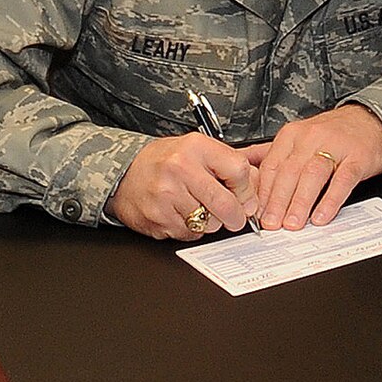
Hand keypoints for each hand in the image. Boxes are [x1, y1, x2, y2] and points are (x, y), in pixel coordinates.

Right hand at [107, 133, 259, 240]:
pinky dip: (190, 229)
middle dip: (236, 217)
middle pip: (226, 204)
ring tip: (197, 208)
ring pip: (210, 223)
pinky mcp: (159, 218)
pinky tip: (180, 214)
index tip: (245, 197)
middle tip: (235, 218)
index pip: (238, 170)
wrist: (123, 173)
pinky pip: (190, 234)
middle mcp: (181, 168)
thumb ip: (226, 164)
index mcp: (195, 147)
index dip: (247, 190)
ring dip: (210, 222)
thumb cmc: (164, 161)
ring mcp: (167, 195)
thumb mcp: (196, 150)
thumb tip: (257, 185)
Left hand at [245, 104, 381, 229]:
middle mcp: (311, 138)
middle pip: (289, 171)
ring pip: (312, 174)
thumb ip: (270, 154)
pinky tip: (322, 216)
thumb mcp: (299, 138)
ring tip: (293, 224)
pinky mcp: (358, 157)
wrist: (371, 120)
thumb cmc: (332, 134)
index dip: (263, 192)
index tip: (257, 214)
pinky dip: (330, 200)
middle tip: (271, 224)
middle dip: (278, 201)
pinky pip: (342, 180)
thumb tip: (241, 167)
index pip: (272, 165)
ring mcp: (335, 146)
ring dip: (300, 202)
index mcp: (292, 135)